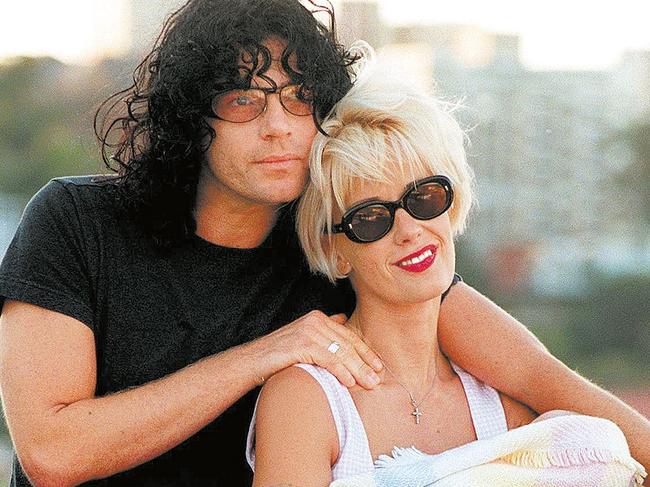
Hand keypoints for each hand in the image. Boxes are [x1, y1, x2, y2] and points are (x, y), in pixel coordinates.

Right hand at [254, 311, 383, 388]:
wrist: (252, 361)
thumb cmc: (278, 355)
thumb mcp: (304, 339)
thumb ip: (323, 331)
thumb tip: (342, 320)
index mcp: (318, 318)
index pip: (348, 335)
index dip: (365, 351)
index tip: (378, 366)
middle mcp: (314, 321)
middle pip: (346, 343)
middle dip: (364, 362)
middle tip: (378, 378)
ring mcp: (307, 331)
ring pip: (340, 352)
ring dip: (357, 369)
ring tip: (369, 384)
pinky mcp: (300, 344)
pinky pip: (327, 358)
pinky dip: (341, 371)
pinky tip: (349, 382)